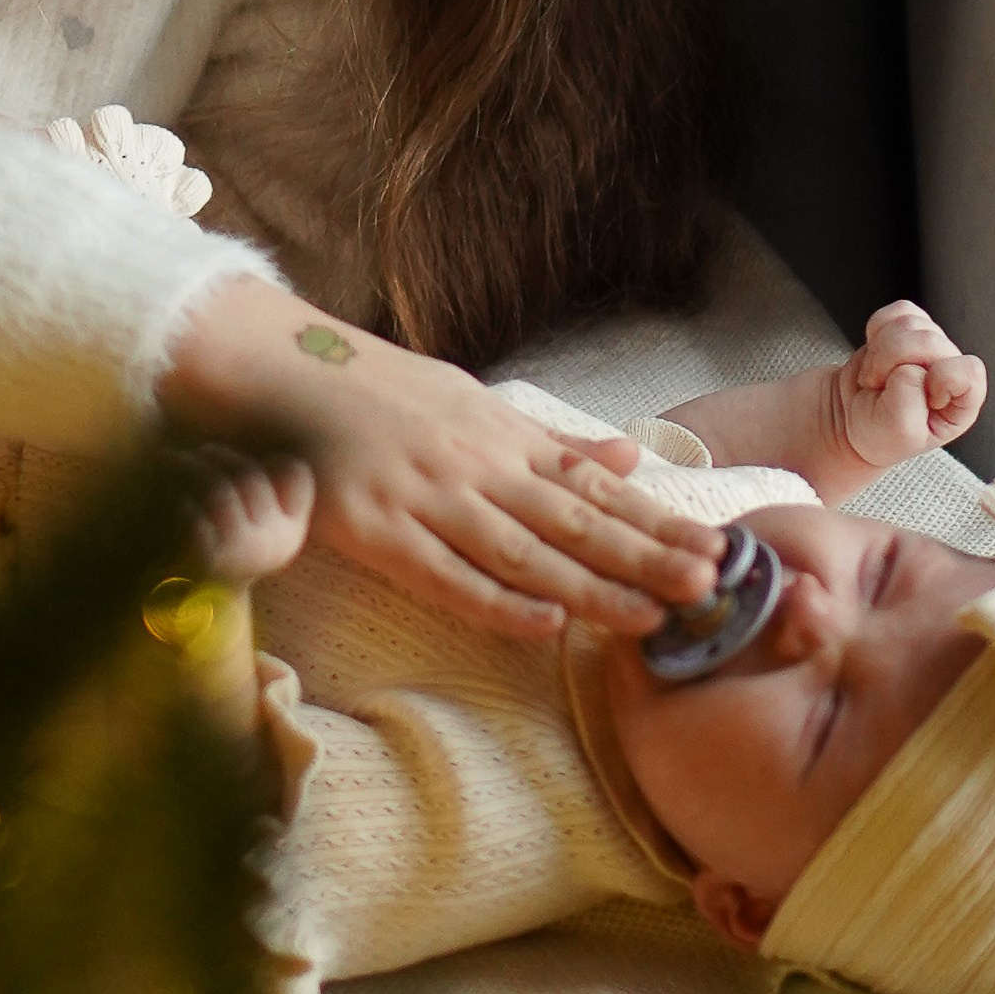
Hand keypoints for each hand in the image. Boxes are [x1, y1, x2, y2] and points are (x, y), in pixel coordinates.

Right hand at [161, 275, 724, 644]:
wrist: (277, 368)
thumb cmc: (374, 392)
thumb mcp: (470, 400)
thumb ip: (546, 441)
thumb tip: (626, 459)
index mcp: (499, 434)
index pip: (593, 486)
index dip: (656, 521)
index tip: (717, 548)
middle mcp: (473, 464)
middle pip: (573, 520)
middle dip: (645, 556)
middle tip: (708, 587)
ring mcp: (425, 497)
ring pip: (523, 551)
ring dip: (591, 586)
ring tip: (649, 617)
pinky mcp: (374, 530)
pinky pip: (444, 575)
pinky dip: (495, 601)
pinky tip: (545, 624)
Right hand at [832, 300, 985, 472]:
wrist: (848, 421)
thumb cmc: (879, 433)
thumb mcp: (899, 434)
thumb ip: (908, 400)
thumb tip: (907, 366)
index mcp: (962, 400)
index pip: (967, 372)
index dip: (940, 381)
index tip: (922, 399)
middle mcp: (949, 368)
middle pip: (930, 341)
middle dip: (893, 363)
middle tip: (881, 387)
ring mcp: (929, 346)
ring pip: (909, 324)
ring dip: (881, 351)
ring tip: (876, 376)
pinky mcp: (907, 328)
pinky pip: (896, 311)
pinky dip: (877, 331)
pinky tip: (875, 355)